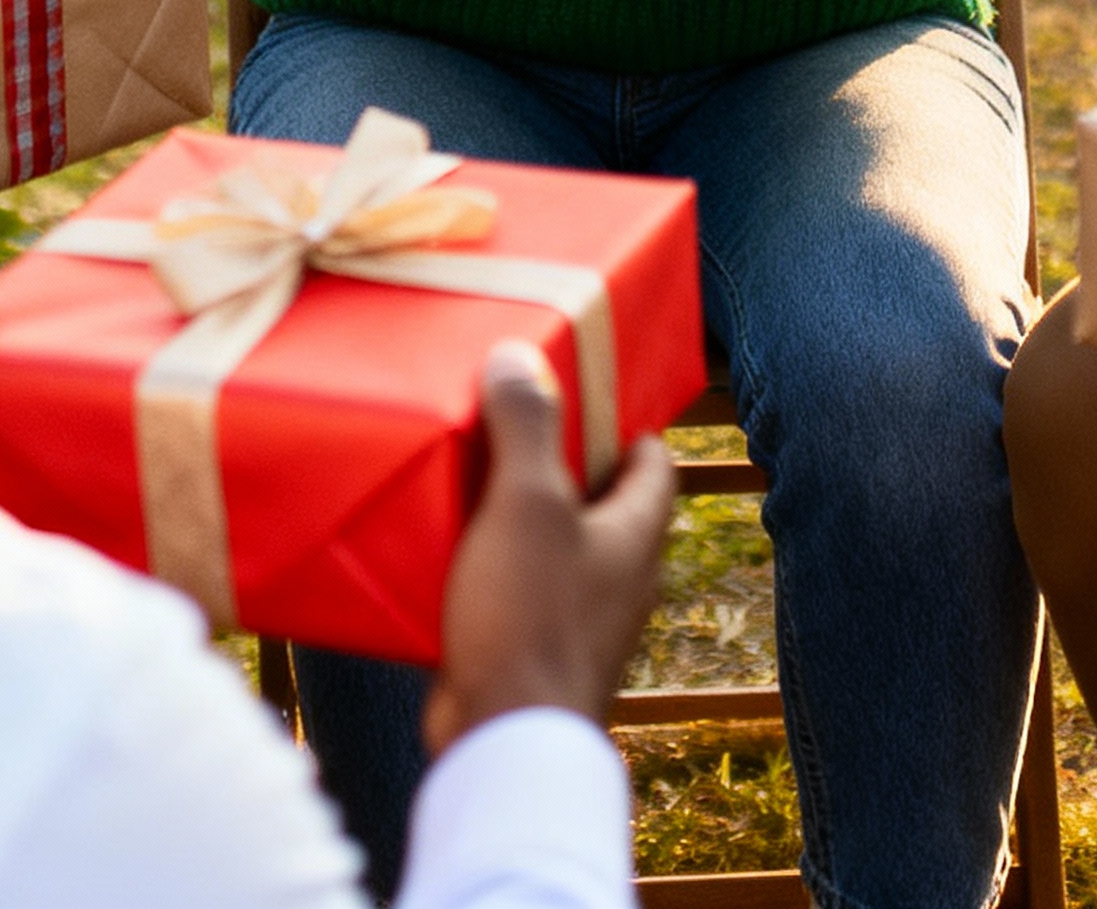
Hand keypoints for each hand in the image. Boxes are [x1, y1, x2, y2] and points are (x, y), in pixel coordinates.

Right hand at [426, 344, 678, 747]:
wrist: (505, 742)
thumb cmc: (531, 616)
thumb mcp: (527, 504)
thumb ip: (526, 427)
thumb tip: (520, 354)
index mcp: (638, 536)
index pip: (653, 462)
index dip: (622, 422)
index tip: (574, 392)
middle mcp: (621, 579)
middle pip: (601, 504)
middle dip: (560, 466)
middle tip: (505, 426)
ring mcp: (580, 622)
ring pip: (555, 550)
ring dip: (518, 520)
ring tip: (465, 480)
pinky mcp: (534, 654)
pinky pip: (517, 596)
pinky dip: (490, 572)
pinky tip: (444, 555)